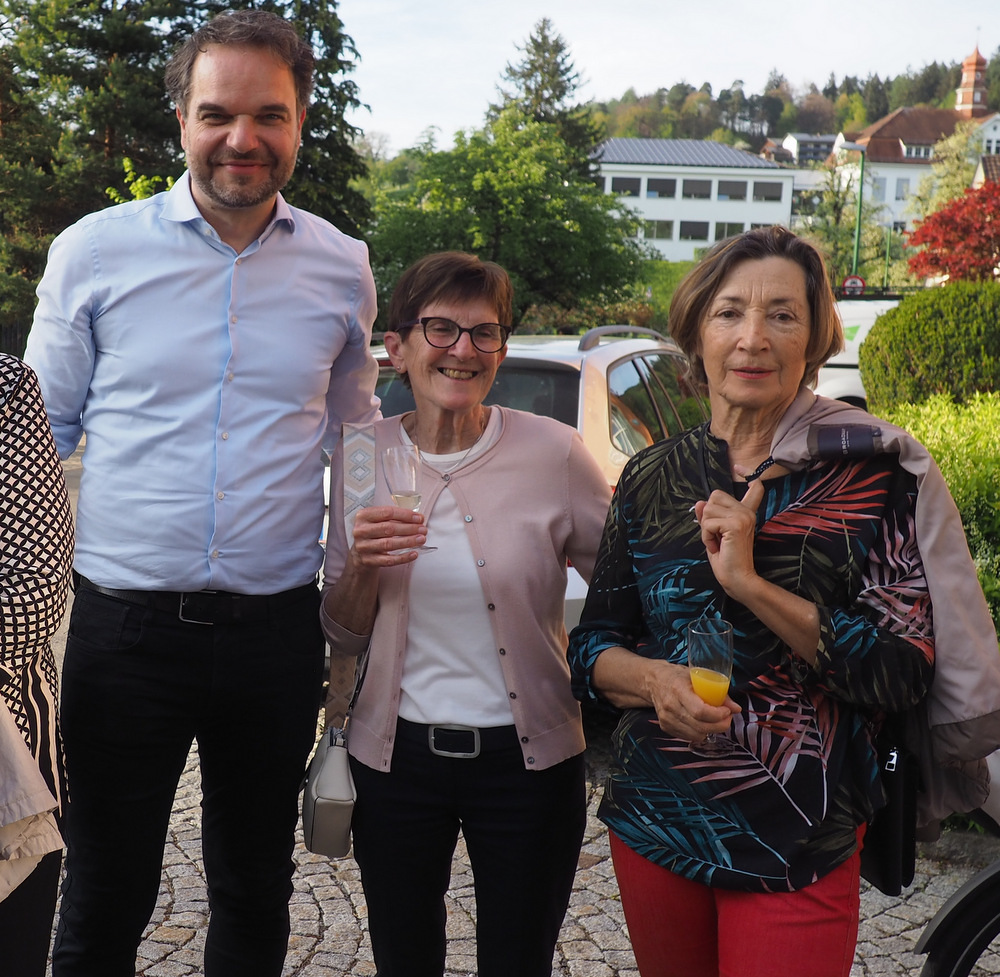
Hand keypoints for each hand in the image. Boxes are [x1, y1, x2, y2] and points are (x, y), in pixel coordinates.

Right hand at [348, 505, 426, 567]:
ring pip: (389, 544)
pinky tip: (414, 553)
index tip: (419, 518)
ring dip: (408, 541)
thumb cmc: (374, 533)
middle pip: (388, 528)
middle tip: (423, 529)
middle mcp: (361, 530)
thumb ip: (396, 518)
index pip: (387, 513)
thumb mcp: (378, 521)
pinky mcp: (368, 561)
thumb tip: (419, 518)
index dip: (405, 515)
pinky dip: (403, 557)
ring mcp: (363, 546)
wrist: (360, 553)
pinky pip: (388, 560)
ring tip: (421, 539)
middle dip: (409, 528)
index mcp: (363, 516)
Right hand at [644, 660, 739, 739]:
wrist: (653, 680)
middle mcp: (670, 706)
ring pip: (696, 735)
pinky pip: (688, 737)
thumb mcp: (697, 677)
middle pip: (700, 726)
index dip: (717, 715)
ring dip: (710, 730)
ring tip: (715, 720)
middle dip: (719, 725)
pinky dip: (699, 732)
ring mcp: (666, 719)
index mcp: (678, 689)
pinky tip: (701, 722)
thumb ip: (718, 692)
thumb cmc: (676, 676)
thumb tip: (735, 708)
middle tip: (727, 718)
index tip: (727, 711)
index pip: (700, 711)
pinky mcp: (665, 727)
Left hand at [693, 479, 764, 600]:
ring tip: (717, 542)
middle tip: (716, 536)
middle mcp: (747, 512)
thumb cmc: (726, 560)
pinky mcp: (736, 524)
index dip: (748, 473)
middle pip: (713, 496)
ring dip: (705, 529)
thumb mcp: (713, 534)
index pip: (755, 487)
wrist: (737, 579)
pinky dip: (706, 536)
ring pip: (707, 510)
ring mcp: (743, 517)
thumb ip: (708, 517)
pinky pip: (707, 522)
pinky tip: (717, 546)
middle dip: (706, 517)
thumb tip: (698, 502)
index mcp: (745, 513)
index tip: (739, 467)